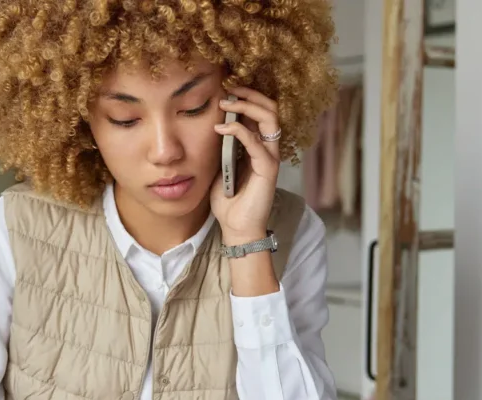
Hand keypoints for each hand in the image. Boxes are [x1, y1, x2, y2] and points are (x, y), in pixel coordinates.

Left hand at [210, 86, 280, 245]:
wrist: (237, 228)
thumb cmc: (229, 201)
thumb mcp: (219, 166)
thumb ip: (221, 147)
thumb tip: (211, 124)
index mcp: (258, 146)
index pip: (261, 112)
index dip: (248, 97)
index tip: (227, 88)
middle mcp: (268, 149)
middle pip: (271, 109)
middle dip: (251, 95)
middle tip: (230, 88)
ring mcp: (270, 158)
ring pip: (270, 120)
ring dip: (248, 107)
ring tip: (227, 102)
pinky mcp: (268, 170)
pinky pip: (258, 143)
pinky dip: (239, 131)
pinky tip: (221, 127)